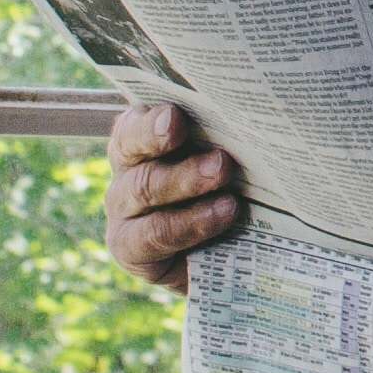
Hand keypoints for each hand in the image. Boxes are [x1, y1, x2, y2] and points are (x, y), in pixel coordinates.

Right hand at [106, 103, 245, 289]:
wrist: (220, 257)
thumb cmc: (225, 189)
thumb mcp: (224, 158)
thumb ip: (222, 137)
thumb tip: (249, 117)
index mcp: (140, 139)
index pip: (133, 122)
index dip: (150, 119)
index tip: (175, 115)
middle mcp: (126, 171)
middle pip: (134, 151)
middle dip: (168, 143)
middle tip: (212, 149)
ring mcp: (123, 211)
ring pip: (144, 189)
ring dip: (186, 181)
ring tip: (224, 174)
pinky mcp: (130, 248)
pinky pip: (154, 234)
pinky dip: (190, 224)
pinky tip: (223, 213)